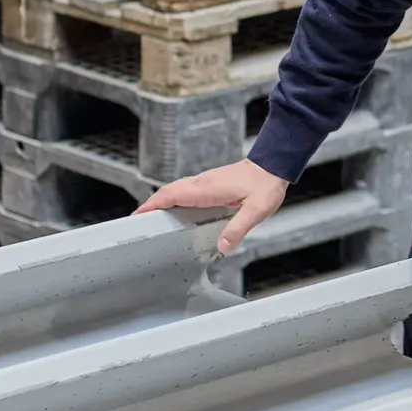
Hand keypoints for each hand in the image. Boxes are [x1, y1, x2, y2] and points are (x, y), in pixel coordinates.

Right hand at [135, 159, 287, 254]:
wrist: (273, 165)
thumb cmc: (265, 184)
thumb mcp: (256, 210)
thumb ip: (238, 228)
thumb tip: (223, 246)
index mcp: (207, 189)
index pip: (171, 194)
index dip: (152, 204)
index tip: (138, 214)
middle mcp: (202, 183)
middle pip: (168, 191)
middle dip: (151, 204)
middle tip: (139, 219)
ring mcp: (206, 181)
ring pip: (176, 189)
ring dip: (162, 200)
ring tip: (152, 216)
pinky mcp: (212, 182)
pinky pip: (186, 189)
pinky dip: (174, 197)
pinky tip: (177, 208)